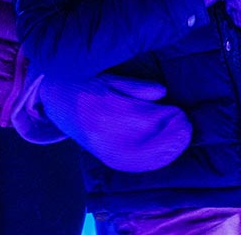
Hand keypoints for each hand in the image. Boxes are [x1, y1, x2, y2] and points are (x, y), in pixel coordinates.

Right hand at [40, 73, 191, 171]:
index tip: (181, 113)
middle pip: (141, 140)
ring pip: (135, 156)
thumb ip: (135, 86)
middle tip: (187, 127)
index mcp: (104, 106)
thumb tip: (162, 92)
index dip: (164, 118)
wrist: (54, 98)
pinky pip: (127, 163)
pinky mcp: (101, 154)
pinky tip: (165, 155)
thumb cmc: (87, 82)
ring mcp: (99, 145)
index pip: (140, 117)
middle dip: (168, 137)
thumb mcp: (110, 77)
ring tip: (182, 140)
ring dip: (162, 151)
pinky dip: (148, 161)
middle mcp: (101, 129)